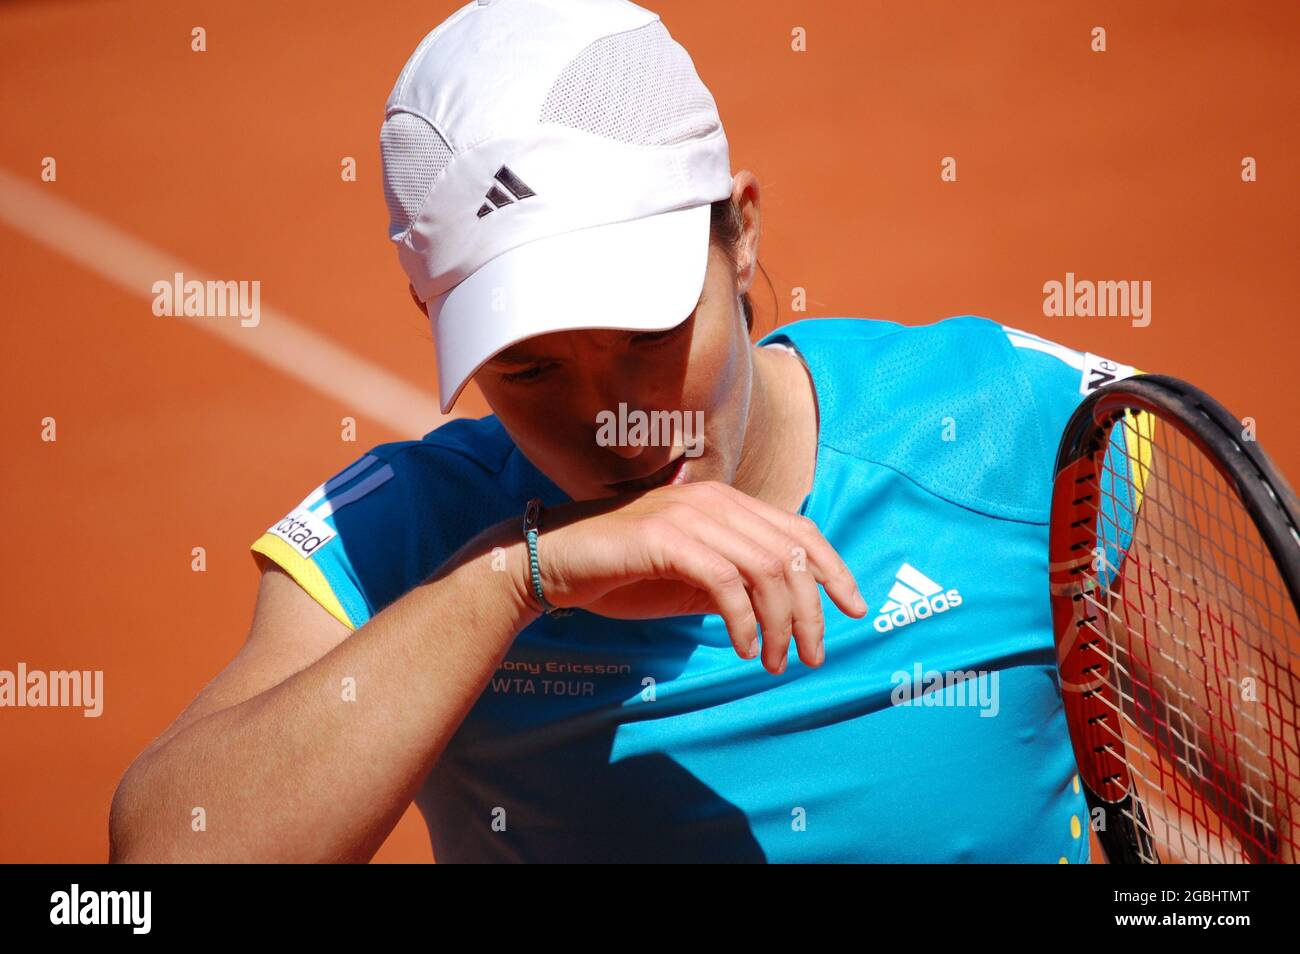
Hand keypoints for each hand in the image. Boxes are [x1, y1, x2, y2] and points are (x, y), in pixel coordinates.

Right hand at [531, 481, 867, 673]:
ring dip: (780, 623)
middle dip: (813, 610)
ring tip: (776, 662)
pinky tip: (744, 649)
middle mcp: (715, 501)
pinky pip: (725, 582)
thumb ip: (735, 582)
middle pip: (792, 553)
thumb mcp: (691, 579)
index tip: (854, 611)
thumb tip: (782, 609)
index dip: (835, 570)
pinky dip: (744, 621)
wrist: (554, 565)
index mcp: (728, 503)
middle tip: (812, 656)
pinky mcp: (665, 539)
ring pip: (766, 568)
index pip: (801, 531)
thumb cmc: (621, 572)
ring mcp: (690, 516)